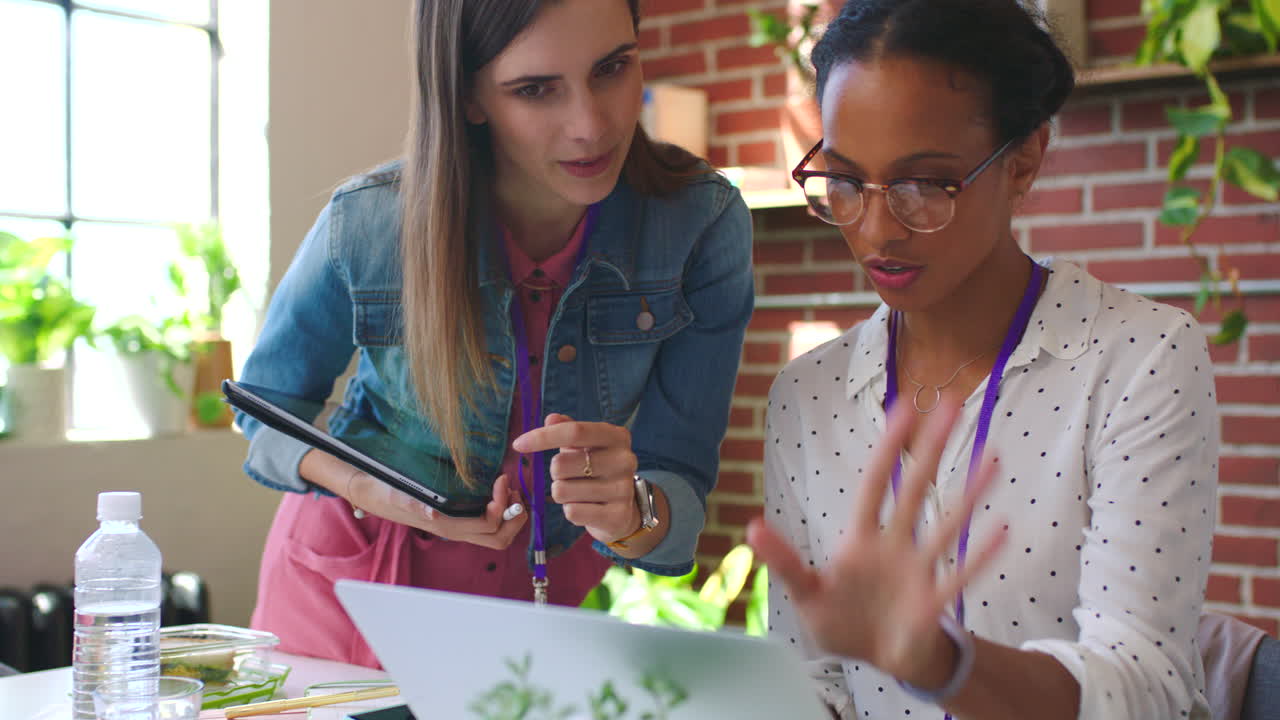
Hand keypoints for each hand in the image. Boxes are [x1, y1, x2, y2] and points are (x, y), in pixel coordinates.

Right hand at [346, 470, 527, 549]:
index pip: (489, 526)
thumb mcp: (399, 496)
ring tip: (509, 489)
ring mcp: (458, 526)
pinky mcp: (457, 518)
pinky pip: (487, 523)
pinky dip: (501, 509)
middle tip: (513, 489)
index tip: (501, 479)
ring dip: (510, 514)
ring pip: (497, 534)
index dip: (502, 505)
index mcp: (447, 526)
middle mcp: (456, 531)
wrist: (372, 494)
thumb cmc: (387, 493)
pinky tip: (497, 491)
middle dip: (514, 516)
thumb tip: (431, 512)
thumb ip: (414, 505)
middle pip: (500, 538)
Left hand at [512, 413, 640, 544]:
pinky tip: (587, 508)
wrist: (624, 510)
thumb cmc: (597, 472)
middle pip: (560, 464)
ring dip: (562, 494)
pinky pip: (572, 512)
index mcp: (616, 436)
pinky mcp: (618, 515)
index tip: (518, 444)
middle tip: (572, 476)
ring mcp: (623, 489)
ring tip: (580, 493)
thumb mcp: (585, 447)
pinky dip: (571, 511)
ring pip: (562, 490)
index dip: (542, 437)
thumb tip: (551, 418)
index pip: (574, 432)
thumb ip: (568, 430)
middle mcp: (625, 460)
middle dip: (555, 473)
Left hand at [748, 401, 1006, 684]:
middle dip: (930, 449)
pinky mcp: (933, 604)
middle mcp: (894, 546)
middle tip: (953, 405)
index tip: (903, 408)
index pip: (874, 484)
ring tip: (992, 458)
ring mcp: (918, 571)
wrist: (876, 660)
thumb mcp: (806, 594)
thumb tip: (752, 527)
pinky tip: (1002, 529)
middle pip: (914, 490)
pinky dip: (978, 556)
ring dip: (968, 494)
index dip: (887, 449)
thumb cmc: (841, 621)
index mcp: (860, 540)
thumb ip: (784, 562)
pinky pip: (959, 576)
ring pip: (945, 526)